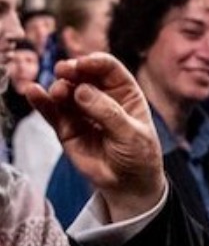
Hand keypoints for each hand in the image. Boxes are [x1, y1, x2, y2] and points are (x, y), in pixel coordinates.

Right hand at [26, 54, 164, 221]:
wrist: (128, 183)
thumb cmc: (138, 154)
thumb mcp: (132, 134)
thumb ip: (108, 113)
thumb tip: (82, 90)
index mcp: (125, 92)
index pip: (108, 68)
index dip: (95, 62)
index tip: (83, 64)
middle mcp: (101, 96)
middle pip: (83, 75)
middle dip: (73, 70)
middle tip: (64, 71)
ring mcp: (81, 111)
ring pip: (66, 92)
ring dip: (59, 87)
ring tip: (58, 92)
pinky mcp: (66, 127)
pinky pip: (52, 112)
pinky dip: (41, 102)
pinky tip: (33, 92)